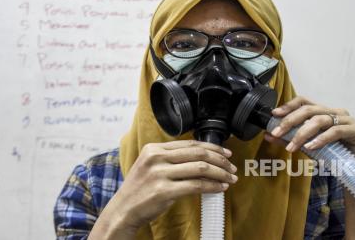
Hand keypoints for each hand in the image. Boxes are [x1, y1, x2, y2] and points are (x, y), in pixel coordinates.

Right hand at [90, 140, 236, 238]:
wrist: (123, 210)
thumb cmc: (139, 190)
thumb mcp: (150, 166)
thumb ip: (170, 158)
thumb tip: (201, 157)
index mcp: (154, 149)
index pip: (191, 144)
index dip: (212, 148)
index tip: (226, 153)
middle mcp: (156, 158)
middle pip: (198, 154)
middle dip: (220, 160)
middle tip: (232, 167)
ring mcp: (159, 174)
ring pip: (201, 168)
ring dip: (220, 173)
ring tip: (230, 178)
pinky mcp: (164, 191)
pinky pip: (196, 186)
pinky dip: (212, 186)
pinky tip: (220, 188)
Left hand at [264, 96, 354, 160]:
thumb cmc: (333, 156)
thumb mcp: (307, 146)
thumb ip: (289, 139)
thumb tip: (268, 135)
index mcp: (324, 111)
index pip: (304, 102)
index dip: (288, 106)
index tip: (274, 114)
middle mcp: (336, 112)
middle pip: (309, 110)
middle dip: (290, 121)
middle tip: (277, 133)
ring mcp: (349, 119)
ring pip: (320, 120)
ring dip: (302, 133)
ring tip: (291, 146)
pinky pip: (336, 131)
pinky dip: (321, 139)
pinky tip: (310, 147)